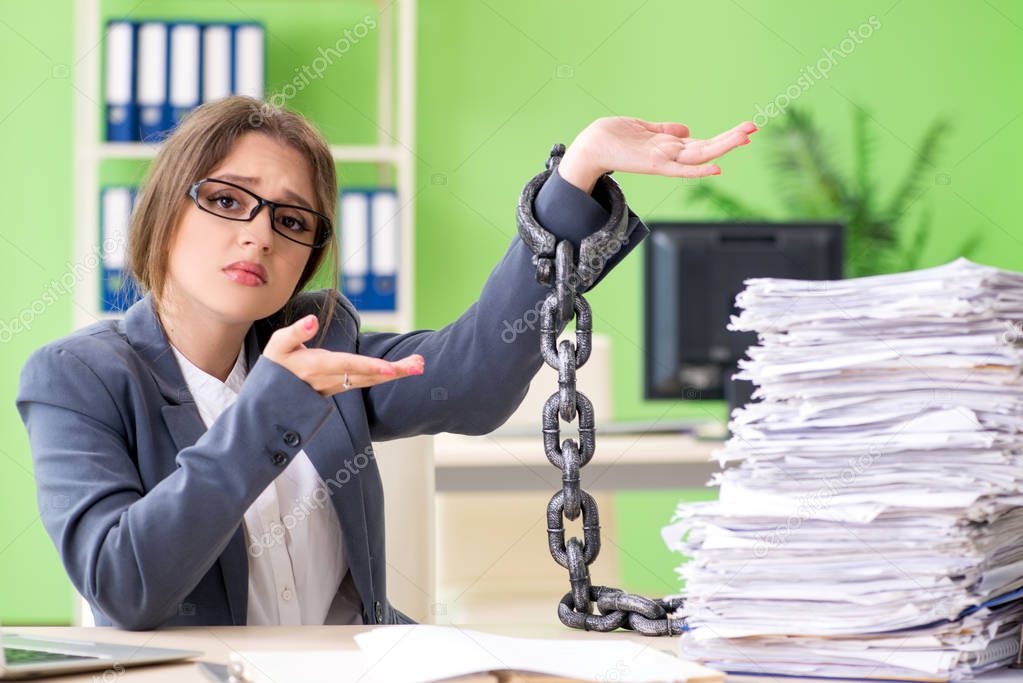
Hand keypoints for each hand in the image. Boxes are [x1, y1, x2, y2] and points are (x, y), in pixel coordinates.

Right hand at [263, 314, 423, 396]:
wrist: (269, 401)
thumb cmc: (274, 366)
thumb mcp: (277, 346)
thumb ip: (295, 332)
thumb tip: (312, 320)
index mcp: (315, 367)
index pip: (346, 365)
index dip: (368, 367)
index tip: (389, 368)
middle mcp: (330, 380)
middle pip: (367, 376)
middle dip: (394, 372)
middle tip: (420, 365)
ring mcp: (337, 387)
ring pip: (370, 381)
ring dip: (395, 374)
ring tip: (419, 364)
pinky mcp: (341, 388)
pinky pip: (367, 382)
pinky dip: (385, 376)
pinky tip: (402, 369)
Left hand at [558, 117, 757, 193]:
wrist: (591, 145)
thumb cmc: (614, 136)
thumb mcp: (644, 129)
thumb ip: (665, 131)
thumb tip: (687, 129)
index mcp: (670, 147)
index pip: (703, 144)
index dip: (724, 137)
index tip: (747, 129)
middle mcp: (671, 155)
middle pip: (708, 149)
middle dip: (731, 139)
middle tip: (755, 128)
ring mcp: (664, 160)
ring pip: (700, 156)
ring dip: (723, 147)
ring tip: (745, 137)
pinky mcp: (654, 165)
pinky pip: (680, 170)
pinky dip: (698, 171)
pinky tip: (716, 168)